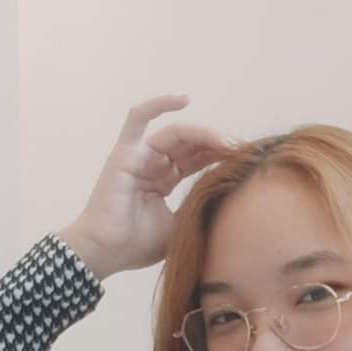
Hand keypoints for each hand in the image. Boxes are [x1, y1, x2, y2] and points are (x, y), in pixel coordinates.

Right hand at [61, 94, 237, 279]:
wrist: (106, 252)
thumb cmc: (137, 245)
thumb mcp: (179, 227)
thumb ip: (196, 208)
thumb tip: (226, 202)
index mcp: (164, 181)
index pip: (196, 160)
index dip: (220, 157)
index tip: (245, 161)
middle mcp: (153, 164)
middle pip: (190, 145)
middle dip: (217, 145)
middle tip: (242, 151)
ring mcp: (139, 156)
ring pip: (176, 134)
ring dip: (203, 134)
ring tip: (226, 143)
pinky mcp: (125, 152)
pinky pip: (138, 119)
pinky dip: (158, 104)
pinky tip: (183, 98)